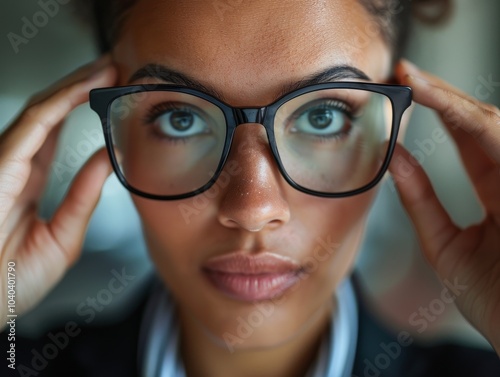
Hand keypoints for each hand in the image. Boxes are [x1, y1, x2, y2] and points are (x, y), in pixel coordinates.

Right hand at [0, 56, 116, 329]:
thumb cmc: (12, 281)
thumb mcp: (64, 235)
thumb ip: (83, 195)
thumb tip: (107, 159)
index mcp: (26, 181)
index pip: (56, 132)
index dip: (81, 107)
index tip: (111, 92)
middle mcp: (14, 165)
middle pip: (50, 113)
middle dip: (81, 86)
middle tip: (114, 68)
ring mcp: (4, 163)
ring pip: (41, 110)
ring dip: (74, 85)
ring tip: (106, 68)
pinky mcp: (0, 166)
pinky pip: (32, 126)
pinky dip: (58, 103)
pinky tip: (83, 88)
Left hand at [390, 60, 499, 353]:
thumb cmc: (495, 300)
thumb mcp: (446, 246)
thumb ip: (421, 201)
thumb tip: (393, 158)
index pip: (470, 138)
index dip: (440, 110)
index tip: (405, 90)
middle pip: (482, 122)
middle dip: (444, 94)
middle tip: (406, 73)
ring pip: (496, 126)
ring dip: (456, 101)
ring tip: (416, 83)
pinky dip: (477, 126)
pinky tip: (447, 108)